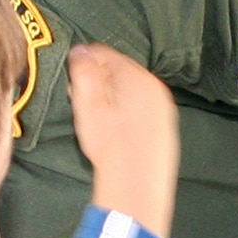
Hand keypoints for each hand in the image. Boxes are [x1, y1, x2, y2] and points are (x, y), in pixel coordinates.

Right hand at [69, 44, 179, 237]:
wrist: (136, 187)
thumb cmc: (110, 146)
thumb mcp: (88, 104)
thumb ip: (84, 72)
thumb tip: (80, 50)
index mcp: (138, 77)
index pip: (104, 53)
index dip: (83, 65)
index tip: (73, 83)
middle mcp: (156, 89)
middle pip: (119, 71)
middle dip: (98, 82)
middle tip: (82, 103)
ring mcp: (164, 110)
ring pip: (130, 92)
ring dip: (112, 99)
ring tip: (97, 121)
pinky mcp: (165, 129)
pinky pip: (140, 110)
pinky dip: (126, 114)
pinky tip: (115, 133)